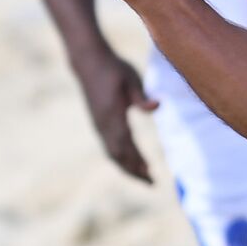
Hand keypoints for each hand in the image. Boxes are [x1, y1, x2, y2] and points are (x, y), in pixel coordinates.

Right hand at [72, 46, 158, 182]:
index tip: (152, 175)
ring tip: (143, 174)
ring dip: (127, 166)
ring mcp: (99, 124)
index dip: (139, 162)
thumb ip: (142, 96)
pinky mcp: (98, 122)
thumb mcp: (131, 79)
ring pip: (112, 153)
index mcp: (113, 116)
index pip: (127, 146)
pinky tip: (129, 159)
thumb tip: (158, 105)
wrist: (89, 62)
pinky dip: (120, 157)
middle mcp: (103, 125)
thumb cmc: (114, 69)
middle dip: (134, 171)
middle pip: (118, 156)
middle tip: (152, 183)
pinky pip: (109, 145)